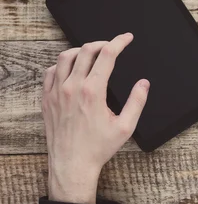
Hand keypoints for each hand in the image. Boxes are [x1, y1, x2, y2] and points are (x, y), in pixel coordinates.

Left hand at [42, 33, 149, 203]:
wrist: (72, 165)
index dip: (119, 42)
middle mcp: (72, 88)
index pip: (107, 55)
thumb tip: (143, 83)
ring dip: (81, 50)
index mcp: (93, 92)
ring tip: (92, 53)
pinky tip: (71, 69)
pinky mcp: (47, 99)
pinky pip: (50, 72)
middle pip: (86, 51)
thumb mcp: (126, 127)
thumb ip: (137, 101)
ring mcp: (56, 92)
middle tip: (112, 45)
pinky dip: (62, 64)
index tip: (126, 38)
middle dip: (102, 43)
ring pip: (65, 57)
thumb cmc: (97, 148)